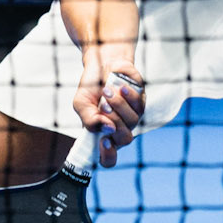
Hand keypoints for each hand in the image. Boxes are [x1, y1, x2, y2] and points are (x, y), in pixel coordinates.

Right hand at [73, 49, 145, 167]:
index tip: (103, 142)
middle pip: (124, 139)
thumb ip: (89, 120)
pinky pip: (138, 105)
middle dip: (113, 120)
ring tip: (107, 91)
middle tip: (102, 106)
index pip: (109, 159)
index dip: (108, 156)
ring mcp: (132, 117)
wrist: (102, 64)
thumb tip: (107, 129)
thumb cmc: (91, 88)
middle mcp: (120, 129)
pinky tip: (119, 87)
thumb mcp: (81, 104)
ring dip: (118, 105)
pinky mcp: (141, 102)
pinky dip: (127, 95)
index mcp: (103, 135)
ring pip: (133, 121)